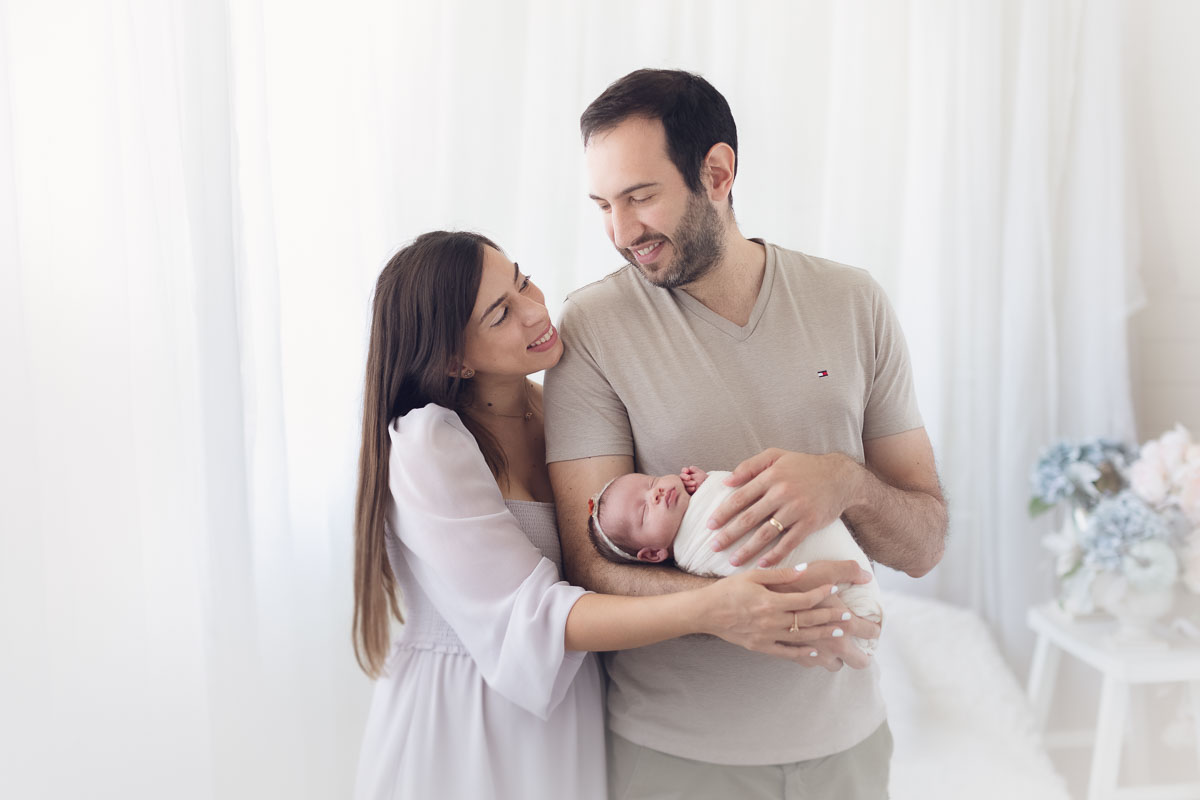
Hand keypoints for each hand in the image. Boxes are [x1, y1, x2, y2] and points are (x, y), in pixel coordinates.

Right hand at [680, 466, 707, 494]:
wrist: (709, 488)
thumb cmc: (705, 480)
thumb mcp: (701, 473)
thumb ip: (695, 469)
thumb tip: (690, 468)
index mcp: (688, 473)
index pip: (684, 471)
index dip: (684, 470)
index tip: (687, 471)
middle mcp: (686, 479)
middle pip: (681, 477)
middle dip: (685, 477)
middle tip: (689, 477)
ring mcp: (686, 486)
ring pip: (683, 484)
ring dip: (687, 483)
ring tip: (694, 483)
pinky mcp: (687, 492)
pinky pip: (686, 491)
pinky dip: (689, 489)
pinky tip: (693, 489)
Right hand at [699, 561, 873, 665]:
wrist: (706, 611)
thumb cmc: (728, 590)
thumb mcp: (752, 575)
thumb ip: (780, 574)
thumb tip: (804, 570)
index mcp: (770, 601)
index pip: (804, 599)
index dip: (822, 595)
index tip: (835, 590)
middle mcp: (771, 621)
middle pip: (808, 620)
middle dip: (830, 617)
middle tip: (847, 615)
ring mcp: (766, 636)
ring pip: (801, 638)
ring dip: (822, 634)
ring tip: (839, 631)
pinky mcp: (760, 647)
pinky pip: (786, 652)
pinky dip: (802, 653)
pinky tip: (816, 652)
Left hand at [709, 448, 859, 566]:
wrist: (841, 477)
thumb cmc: (804, 466)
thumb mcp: (776, 455)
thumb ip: (750, 465)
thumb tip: (726, 480)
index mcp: (770, 476)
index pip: (739, 497)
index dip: (722, 513)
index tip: (709, 525)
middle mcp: (781, 493)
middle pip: (748, 519)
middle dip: (728, 535)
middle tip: (713, 547)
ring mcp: (796, 509)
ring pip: (765, 534)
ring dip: (747, 550)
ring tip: (732, 561)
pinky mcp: (810, 524)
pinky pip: (788, 543)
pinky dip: (774, 555)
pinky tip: (762, 564)